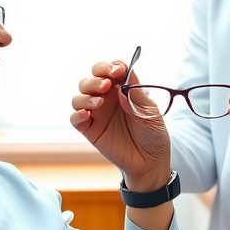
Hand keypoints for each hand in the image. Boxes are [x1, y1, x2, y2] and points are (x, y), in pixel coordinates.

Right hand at [71, 59, 171, 190]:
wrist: (151, 162)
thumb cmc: (154, 135)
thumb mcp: (150, 112)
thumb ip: (135, 96)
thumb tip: (119, 84)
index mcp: (122, 90)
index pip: (109, 70)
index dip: (110, 66)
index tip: (117, 71)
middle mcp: (106, 99)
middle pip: (90, 80)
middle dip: (95, 78)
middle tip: (107, 84)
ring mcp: (97, 114)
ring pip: (79, 97)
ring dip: (86, 95)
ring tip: (99, 102)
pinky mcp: (90, 130)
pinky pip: (75, 119)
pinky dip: (77, 114)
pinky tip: (87, 114)